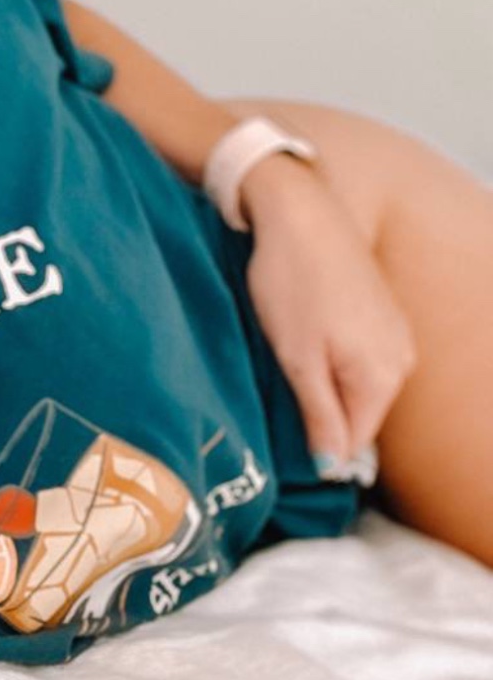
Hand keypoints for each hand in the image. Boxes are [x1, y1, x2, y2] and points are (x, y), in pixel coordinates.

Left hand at [238, 157, 417, 477]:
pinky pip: (358, 356)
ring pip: (356, 384)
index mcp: (382, 377)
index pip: (353, 442)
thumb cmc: (292, 283)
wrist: (301, 212)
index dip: (315, 446)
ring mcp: (395, 332)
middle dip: (319, 413)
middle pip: (358, 413)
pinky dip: (330, 357)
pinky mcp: (381, 311)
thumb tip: (333, 467)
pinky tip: (303, 336)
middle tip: (278, 390)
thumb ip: (320, 415)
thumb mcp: (298, 359)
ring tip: (288, 359)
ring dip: (322, 384)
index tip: (280, 433)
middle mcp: (401, 358)